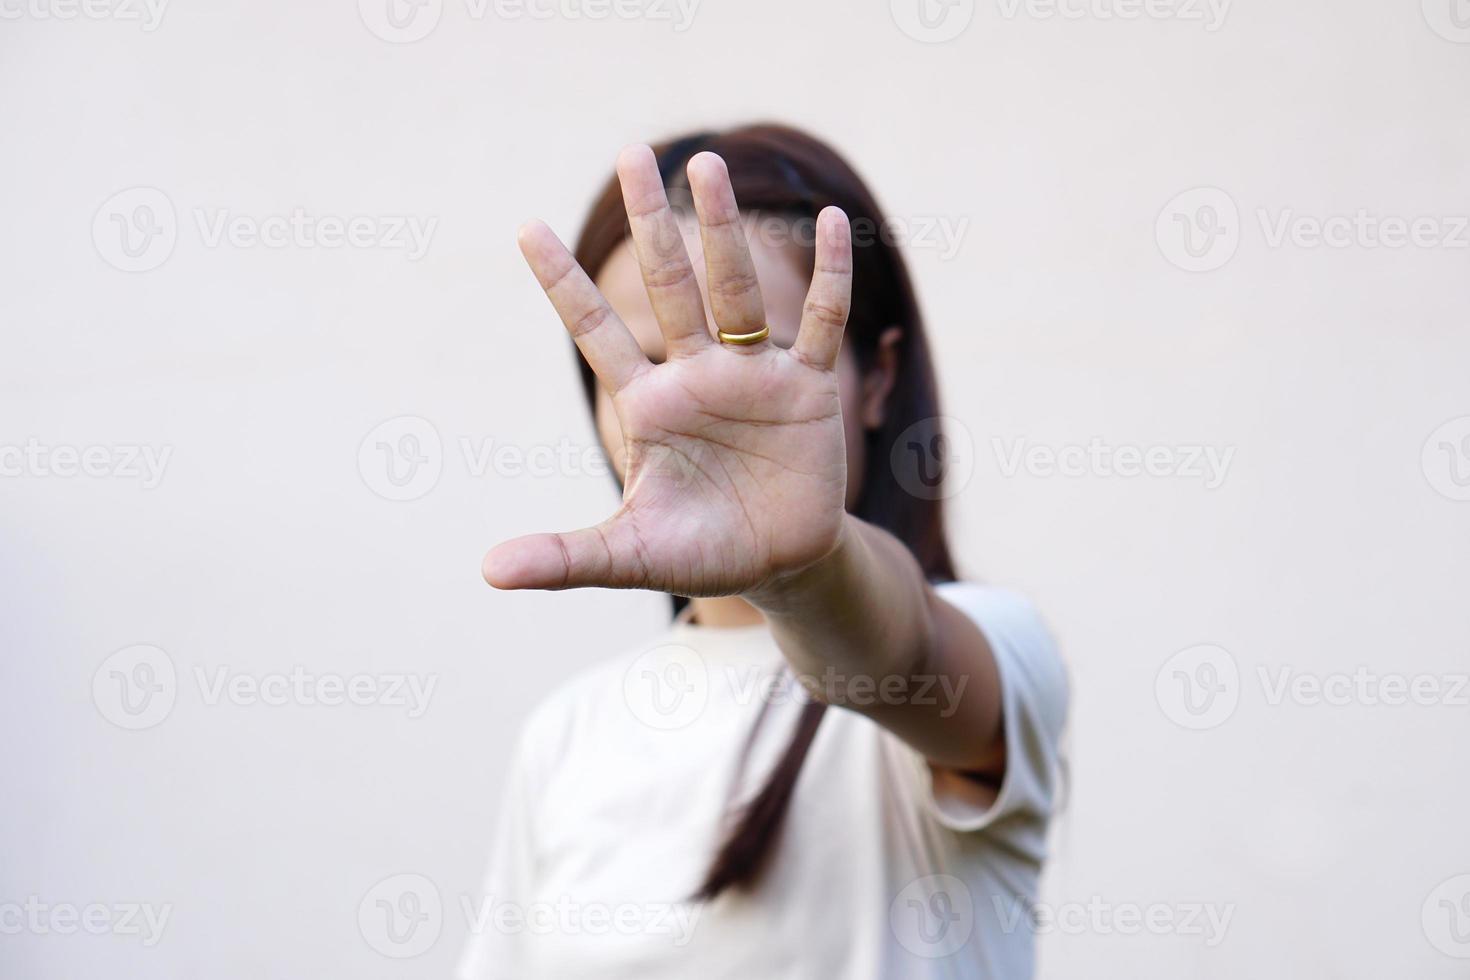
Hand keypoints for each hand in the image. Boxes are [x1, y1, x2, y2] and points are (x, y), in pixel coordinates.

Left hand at [483, 145, 853, 595]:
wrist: (779, 566)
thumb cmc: (700, 552)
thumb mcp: (629, 556)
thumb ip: (566, 557)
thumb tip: (488, 572)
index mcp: (649, 405)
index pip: (597, 331)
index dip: (564, 283)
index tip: (524, 227)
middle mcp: (697, 375)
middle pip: (670, 286)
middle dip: (652, 224)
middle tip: (633, 152)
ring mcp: (753, 376)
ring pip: (736, 290)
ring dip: (723, 229)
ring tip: (707, 164)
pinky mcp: (808, 390)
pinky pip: (820, 325)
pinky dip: (829, 279)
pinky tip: (834, 224)